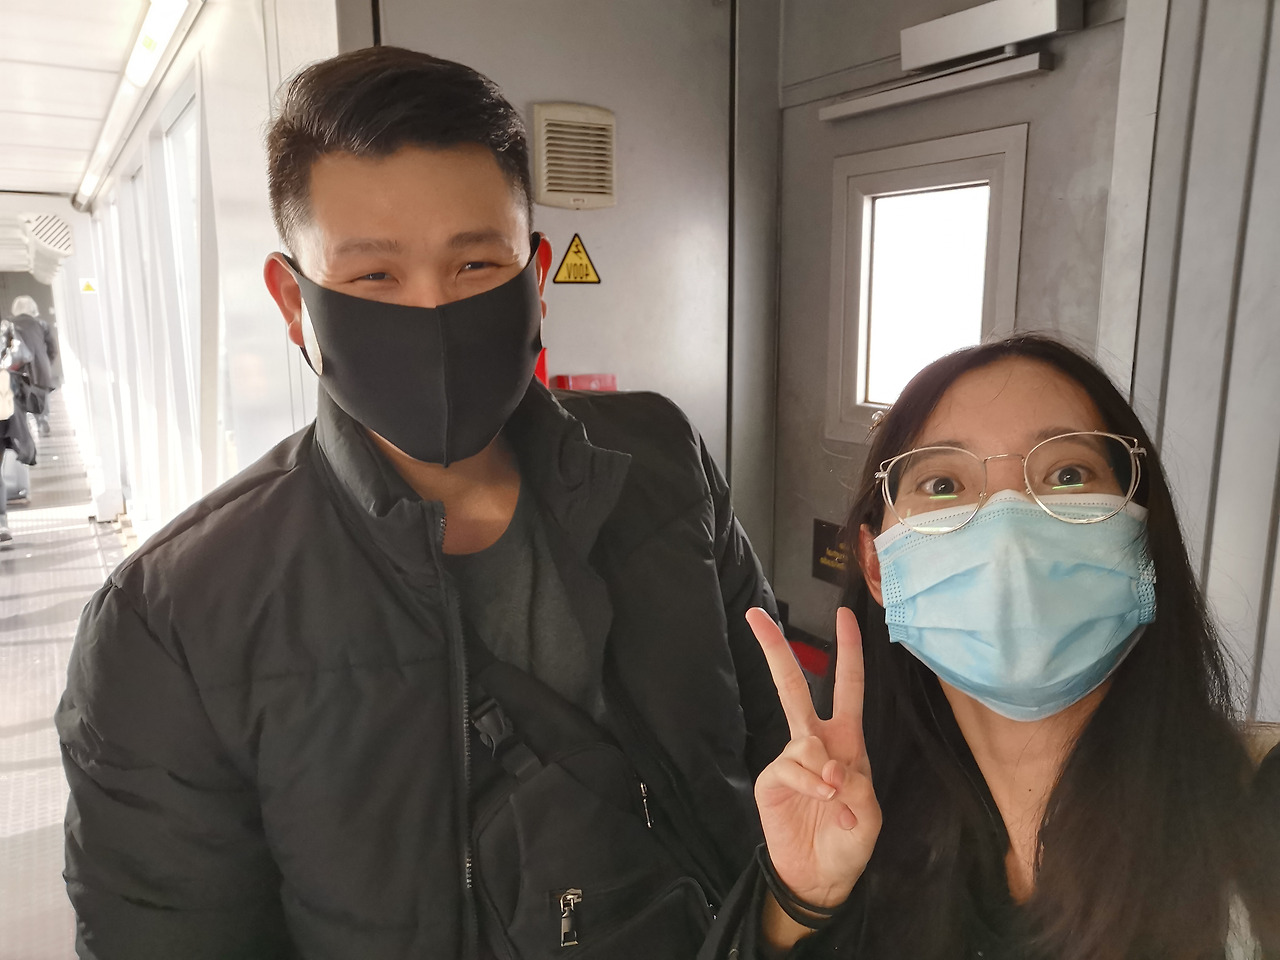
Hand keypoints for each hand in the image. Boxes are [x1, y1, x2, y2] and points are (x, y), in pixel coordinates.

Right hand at [748, 607, 880, 910]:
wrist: (820, 877)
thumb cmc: (850, 842)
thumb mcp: (869, 814)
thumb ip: (856, 785)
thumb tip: (829, 768)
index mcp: (846, 740)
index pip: (848, 686)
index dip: (848, 651)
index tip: (845, 615)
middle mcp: (815, 742)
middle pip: (793, 686)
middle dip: (775, 650)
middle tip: (755, 616)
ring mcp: (790, 759)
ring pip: (804, 739)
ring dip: (825, 772)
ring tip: (836, 801)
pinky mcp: (772, 779)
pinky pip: (791, 768)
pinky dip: (810, 785)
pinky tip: (820, 801)